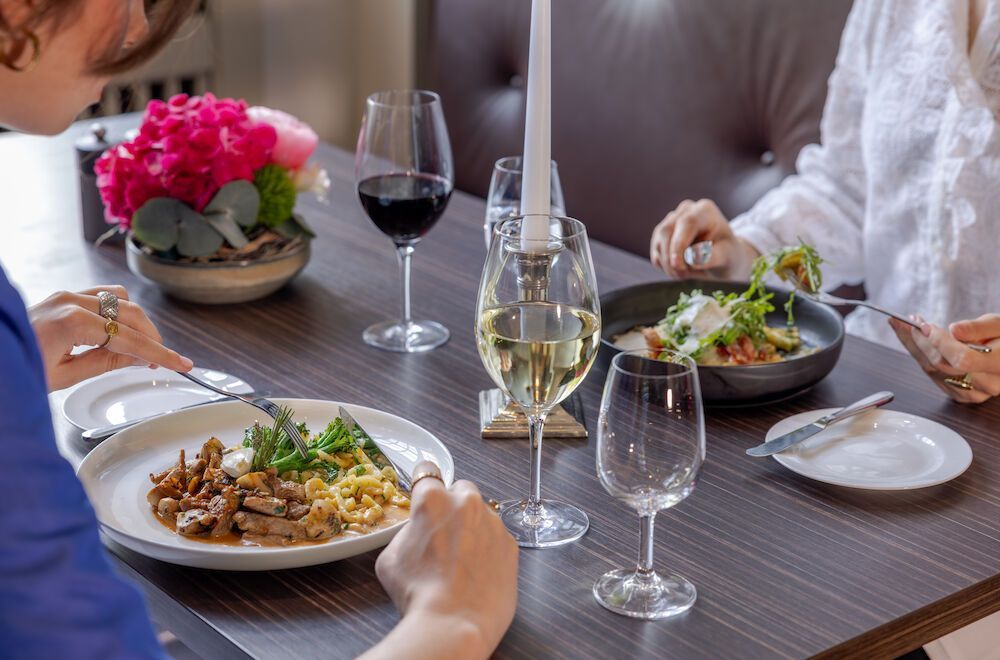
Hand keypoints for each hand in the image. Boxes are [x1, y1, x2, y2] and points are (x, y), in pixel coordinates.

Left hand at [27, 286, 193, 391]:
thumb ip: (105, 362)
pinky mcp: (63, 294)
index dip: (159, 353)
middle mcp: (71, 300)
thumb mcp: (63, 376)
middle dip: (152, 338)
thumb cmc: (17, 368)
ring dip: (138, 322)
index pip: (129, 339)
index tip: (181, 364)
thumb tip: (139, 358)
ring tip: (141, 348)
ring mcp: (66, 293)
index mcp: (71, 322)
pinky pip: (104, 294)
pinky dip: (119, 310)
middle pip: (131, 314)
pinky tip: (120, 330)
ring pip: (121, 299)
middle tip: (161, 362)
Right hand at [365, 462, 517, 659]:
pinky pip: (497, 537)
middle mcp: (466, 503)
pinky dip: (489, 548)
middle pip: (460, 489)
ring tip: (461, 560)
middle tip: (443, 533)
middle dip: (453, 505)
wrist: (453, 623)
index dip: (424, 481)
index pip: (427, 471)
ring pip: (482, 514)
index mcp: (433, 500)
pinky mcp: (511, 544)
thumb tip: (417, 530)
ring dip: (473, 527)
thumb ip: (407, 532)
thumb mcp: (390, 558)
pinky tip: (477, 570)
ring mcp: (493, 522)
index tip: (425, 487)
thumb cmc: (419, 594)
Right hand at [649, 198, 759, 279]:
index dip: (679, 245)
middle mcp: (686, 211)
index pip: (687, 223)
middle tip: (682, 276)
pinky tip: (678, 270)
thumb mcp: (727, 258)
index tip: (678, 266)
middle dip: (671, 258)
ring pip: (658, 241)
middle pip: (667, 230)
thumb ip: (711, 257)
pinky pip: (656, 250)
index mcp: (705, 211)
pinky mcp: (662, 234)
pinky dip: (663, 264)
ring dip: (667, 263)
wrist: (723, 259)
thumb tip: (691, 258)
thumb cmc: (728, 256)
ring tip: (683, 275)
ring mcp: (672, 220)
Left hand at [889, 314, 999, 403]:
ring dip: (914, 348)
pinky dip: (921, 357)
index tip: (924, 325)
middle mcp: (988, 384)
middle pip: (942, 365)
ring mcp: (973, 393)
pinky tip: (914, 341)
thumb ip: (978, 328)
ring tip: (903, 326)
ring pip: (933, 372)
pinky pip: (934, 376)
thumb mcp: (998, 324)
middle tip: (903, 322)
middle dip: (919, 341)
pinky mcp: (961, 395)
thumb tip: (954, 330)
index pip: (963, 358)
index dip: (940, 343)